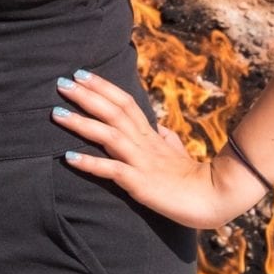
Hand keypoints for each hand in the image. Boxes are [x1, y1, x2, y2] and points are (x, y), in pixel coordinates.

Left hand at [50, 69, 266, 229]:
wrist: (216, 199)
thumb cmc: (194, 179)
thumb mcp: (178, 154)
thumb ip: (166, 139)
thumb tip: (159, 129)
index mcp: (151, 135)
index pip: (125, 102)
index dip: (103, 87)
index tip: (81, 74)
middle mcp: (144, 143)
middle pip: (114, 111)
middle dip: (86, 96)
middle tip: (62, 83)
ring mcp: (142, 162)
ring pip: (109, 135)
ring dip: (81, 123)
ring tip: (57, 114)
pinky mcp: (140, 184)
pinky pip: (112, 170)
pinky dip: (89, 163)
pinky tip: (68, 157)